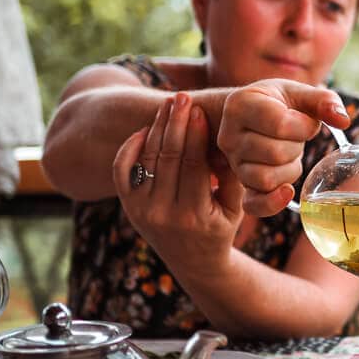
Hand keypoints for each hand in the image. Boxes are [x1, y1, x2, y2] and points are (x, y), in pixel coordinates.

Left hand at [113, 93, 244, 271]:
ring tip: (168, 105)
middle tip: (181, 96)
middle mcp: (162, 214)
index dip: (195, 135)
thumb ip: (232, 176)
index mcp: (194, 216)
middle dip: (175, 123)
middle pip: (167, 157)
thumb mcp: (236, 207)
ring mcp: (141, 210)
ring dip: (156, 127)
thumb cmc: (221, 229)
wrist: (192, 261)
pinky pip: (122, 170)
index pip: (193, 165)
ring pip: (146, 158)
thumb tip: (227, 141)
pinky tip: (146, 128)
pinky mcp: (129, 206)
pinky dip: (130, 146)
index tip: (199, 110)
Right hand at [216, 78, 350, 215]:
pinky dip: (273, 203)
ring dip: (289, 169)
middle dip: (297, 146)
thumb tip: (343, 120)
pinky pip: (253, 204)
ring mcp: (233, 162)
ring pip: (266, 179)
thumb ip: (324, 100)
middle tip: (295, 137)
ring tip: (289, 153)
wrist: (250, 116)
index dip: (303, 126)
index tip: (305, 121)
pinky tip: (288, 192)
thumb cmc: (278, 103)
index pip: (280, 124)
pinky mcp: (241, 184)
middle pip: (274, 153)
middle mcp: (229, 135)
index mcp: (241, 104)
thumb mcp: (298, 92)